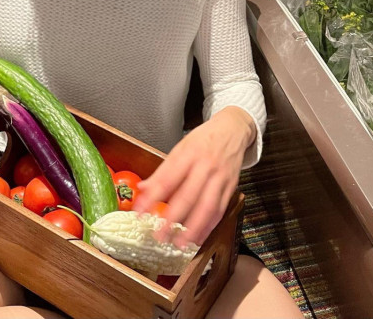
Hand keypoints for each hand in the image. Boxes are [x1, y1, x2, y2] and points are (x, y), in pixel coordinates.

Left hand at [134, 107, 255, 246]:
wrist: (232, 130)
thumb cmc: (204, 139)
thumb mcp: (181, 147)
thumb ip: (163, 170)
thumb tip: (143, 188)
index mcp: (189, 153)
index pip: (167, 178)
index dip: (152, 197)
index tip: (139, 212)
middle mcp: (205, 166)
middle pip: (188, 195)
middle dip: (172, 218)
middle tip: (159, 235)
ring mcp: (220, 177)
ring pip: (207, 206)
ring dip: (193, 228)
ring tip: (179, 243)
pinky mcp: (231, 186)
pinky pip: (220, 210)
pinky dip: (209, 226)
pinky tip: (198, 237)